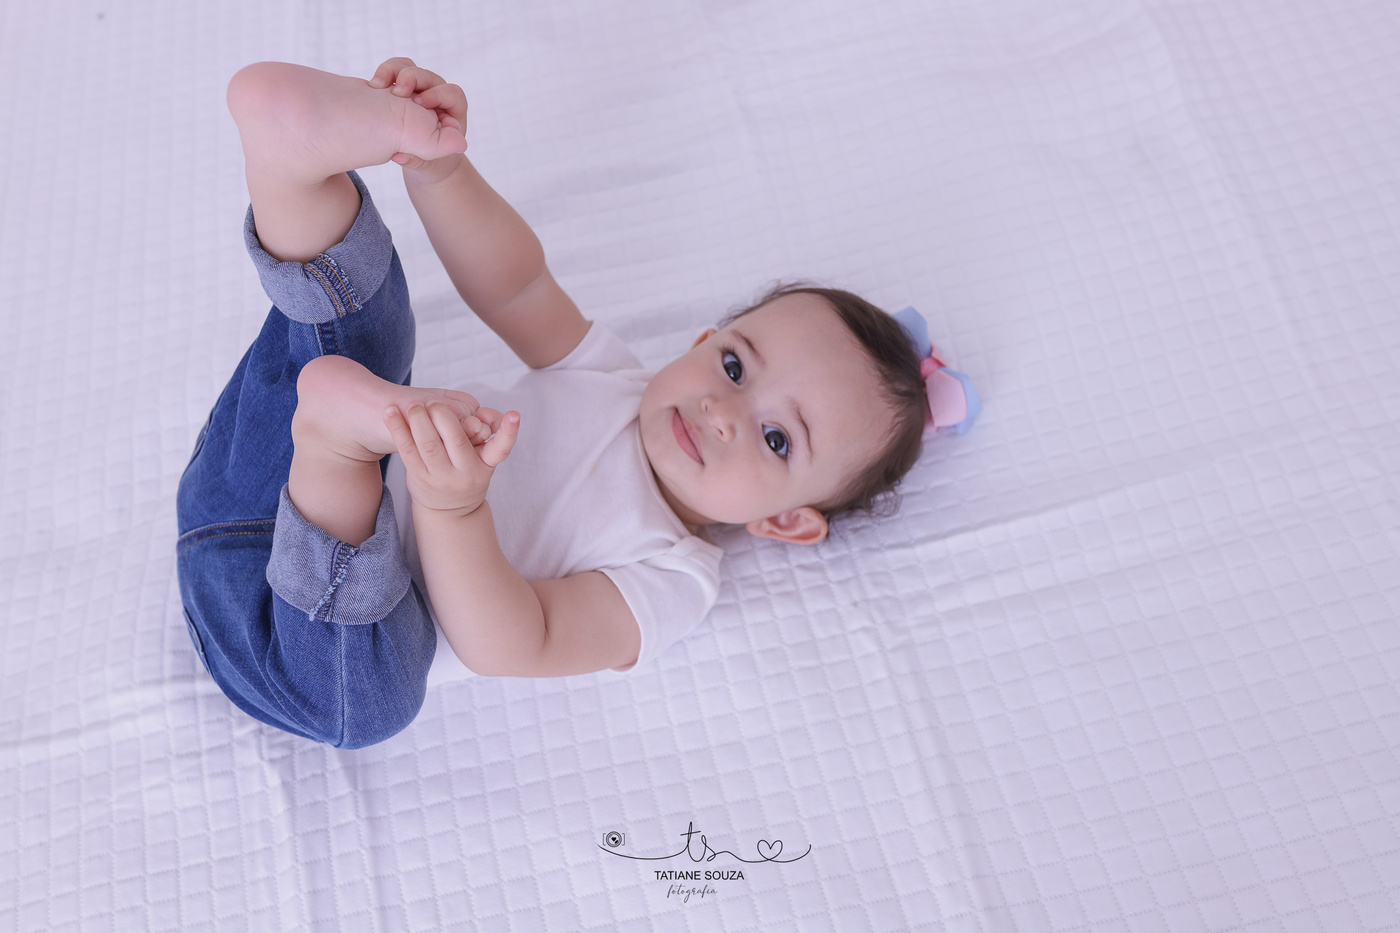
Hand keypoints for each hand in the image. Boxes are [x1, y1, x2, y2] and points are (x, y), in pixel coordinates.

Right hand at [368, 58, 468, 180]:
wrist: (419, 161)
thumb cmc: (431, 165)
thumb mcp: (428, 166)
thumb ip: (416, 161)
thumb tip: (400, 156)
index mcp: (452, 113)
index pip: (452, 94)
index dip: (438, 94)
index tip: (420, 103)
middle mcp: (436, 97)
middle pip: (428, 76)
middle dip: (413, 78)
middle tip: (398, 91)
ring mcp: (417, 90)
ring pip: (408, 68)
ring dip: (393, 71)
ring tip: (377, 85)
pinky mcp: (399, 89)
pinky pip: (392, 71)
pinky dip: (383, 74)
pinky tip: (372, 85)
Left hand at [385, 398, 518, 515]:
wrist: (449, 510)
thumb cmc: (467, 473)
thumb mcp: (483, 460)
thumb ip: (485, 436)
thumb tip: (487, 412)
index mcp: (485, 464)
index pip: (501, 448)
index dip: (509, 432)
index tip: (515, 415)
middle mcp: (465, 473)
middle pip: (456, 440)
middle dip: (444, 416)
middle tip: (434, 402)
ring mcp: (441, 477)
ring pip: (429, 444)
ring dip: (419, 420)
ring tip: (414, 405)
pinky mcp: (419, 477)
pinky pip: (407, 451)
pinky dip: (398, 429)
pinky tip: (390, 413)